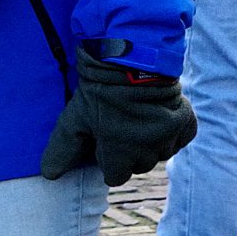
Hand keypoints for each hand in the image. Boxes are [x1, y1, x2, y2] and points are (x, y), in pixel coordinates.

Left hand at [40, 48, 198, 185]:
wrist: (133, 59)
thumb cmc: (99, 90)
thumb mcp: (75, 117)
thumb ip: (63, 148)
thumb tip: (49, 175)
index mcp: (120, 153)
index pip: (115, 176)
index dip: (107, 161)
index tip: (103, 145)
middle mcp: (148, 151)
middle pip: (138, 165)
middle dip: (128, 152)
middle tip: (119, 127)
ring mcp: (169, 138)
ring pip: (160, 153)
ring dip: (149, 142)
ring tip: (136, 118)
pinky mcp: (187, 124)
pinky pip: (179, 139)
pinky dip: (170, 132)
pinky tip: (156, 115)